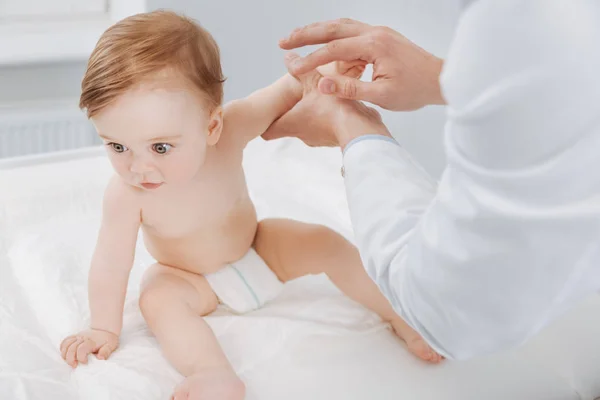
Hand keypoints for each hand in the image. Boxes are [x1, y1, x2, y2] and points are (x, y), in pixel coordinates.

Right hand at [60, 328, 118, 367]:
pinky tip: (66, 355)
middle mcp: (82, 338)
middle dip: (70, 359)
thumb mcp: (111, 346)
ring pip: (65, 345)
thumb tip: (100, 358)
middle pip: (71, 348)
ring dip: (65, 355)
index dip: (80, 357)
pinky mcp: (74, 337)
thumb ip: (106, 352)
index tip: (85, 363)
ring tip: (70, 361)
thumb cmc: (108, 340)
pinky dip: (62, 349)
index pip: (81, 349)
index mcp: (91, 341)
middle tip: (75, 366)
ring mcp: (77, 337)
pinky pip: (64, 342)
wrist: (105, 330)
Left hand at [262, 53, 390, 148]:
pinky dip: (328, 119)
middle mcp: (303, 136)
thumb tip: (288, 57)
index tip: (266, 115)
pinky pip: (327, 128)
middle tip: (296, 98)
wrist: (360, 130)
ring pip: (309, 127)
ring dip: (312, 115)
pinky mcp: (335, 139)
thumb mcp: (315, 82)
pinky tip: (336, 105)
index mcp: (291, 124)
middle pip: (289, 127)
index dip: (264, 124)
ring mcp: (319, 140)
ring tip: (319, 98)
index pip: (268, 133)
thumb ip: (301, 69)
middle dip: (292, 113)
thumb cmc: (333, 109)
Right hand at [279, 18, 444, 110]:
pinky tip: (324, 44)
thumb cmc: (415, 90)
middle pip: (332, 28)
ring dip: (317, 31)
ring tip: (297, 38)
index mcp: (374, 46)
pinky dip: (333, 36)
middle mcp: (374, 33)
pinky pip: (352, 32)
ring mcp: (378, 32)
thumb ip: (349, 89)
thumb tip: (321, 84)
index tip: (292, 69)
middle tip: (283, 41)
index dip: (310, 60)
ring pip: (341, 26)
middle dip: (305, 34)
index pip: (333, 50)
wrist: (442, 80)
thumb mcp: (382, 96)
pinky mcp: (381, 37)